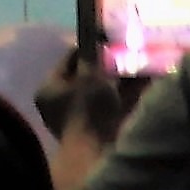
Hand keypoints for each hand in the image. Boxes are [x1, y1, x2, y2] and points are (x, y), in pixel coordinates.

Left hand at [39, 41, 125, 189]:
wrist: (98, 152)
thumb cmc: (87, 110)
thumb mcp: (89, 79)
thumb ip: (90, 59)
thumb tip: (91, 42)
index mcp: (49, 89)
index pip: (67, 61)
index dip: (85, 47)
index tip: (102, 38)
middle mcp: (60, 104)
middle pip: (85, 77)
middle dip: (104, 65)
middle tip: (121, 50)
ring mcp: (79, 118)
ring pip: (101, 91)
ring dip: (117, 79)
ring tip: (134, 62)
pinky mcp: (98, 129)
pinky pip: (112, 104)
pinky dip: (124, 95)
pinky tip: (141, 81)